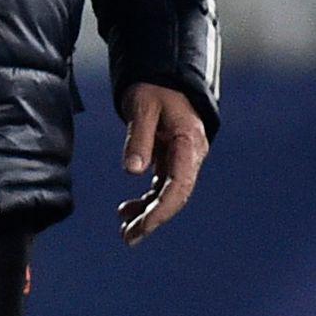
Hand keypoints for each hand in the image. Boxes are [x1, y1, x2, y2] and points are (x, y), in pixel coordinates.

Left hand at [118, 83, 208, 243]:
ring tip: (125, 230)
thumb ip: (139, 138)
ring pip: (168, 195)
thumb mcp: (143, 106)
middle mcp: (190, 155)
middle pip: (176, 196)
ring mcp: (182, 159)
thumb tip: (133, 171)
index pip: (179, 185)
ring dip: (148, 214)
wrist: (164, 77)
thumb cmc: (155, 88)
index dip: (162, 210)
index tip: (143, 226)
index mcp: (189, 143)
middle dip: (154, 220)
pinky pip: (161, 187)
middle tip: (129, 237)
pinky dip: (146, 201)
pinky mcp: (172, 160)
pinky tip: (128, 211)